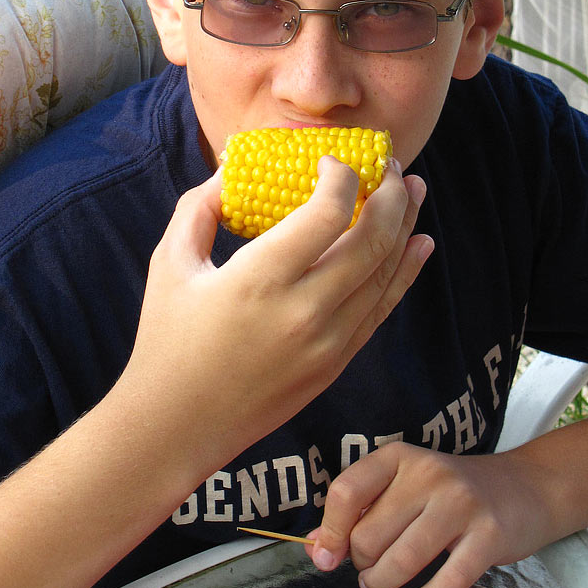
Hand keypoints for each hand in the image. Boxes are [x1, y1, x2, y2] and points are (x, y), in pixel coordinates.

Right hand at [124, 155, 432, 467]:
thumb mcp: (170, 263)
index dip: (342, 176)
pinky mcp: (336, 364)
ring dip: (407, 226)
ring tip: (414, 190)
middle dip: (390, 194)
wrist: (177, 425)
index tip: (332, 161)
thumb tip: (229, 170)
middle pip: (372, 239)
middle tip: (391, 165)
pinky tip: (420, 244)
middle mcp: (304, 310)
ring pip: (385, 273)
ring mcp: (327, 342)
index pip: (328, 212)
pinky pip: (381, 309)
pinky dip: (406, 273)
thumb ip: (199, 208)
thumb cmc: (166, 339)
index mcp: (260, 278)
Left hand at [306, 442, 555, 587]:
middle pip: (370, 534)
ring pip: (402, 560)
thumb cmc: (450, 491)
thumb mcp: (404, 486)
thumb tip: (314, 546)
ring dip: (382, 583)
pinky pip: (446, 581)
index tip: (325, 557)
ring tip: (381, 585)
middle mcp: (428, 473)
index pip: (347, 491)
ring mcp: (460, 504)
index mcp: (398, 456)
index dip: (329, 531)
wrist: (524, 487)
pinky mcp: (488, 537)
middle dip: (361, 563)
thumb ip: (361, 511)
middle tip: (369, 568)